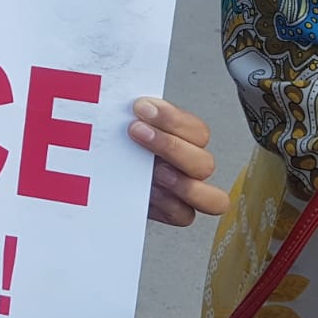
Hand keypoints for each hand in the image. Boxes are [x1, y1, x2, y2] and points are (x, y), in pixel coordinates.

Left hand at [129, 98, 228, 226]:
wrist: (104, 171)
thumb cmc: (121, 143)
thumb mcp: (126, 122)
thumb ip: (132, 113)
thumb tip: (128, 102)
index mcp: (186, 139)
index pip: (197, 131)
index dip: (171, 119)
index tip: (141, 108)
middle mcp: (192, 167)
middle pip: (205, 163)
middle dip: (171, 147)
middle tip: (136, 132)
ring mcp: (186, 193)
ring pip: (213, 198)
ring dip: (183, 184)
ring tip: (152, 171)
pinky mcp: (172, 212)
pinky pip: (184, 215)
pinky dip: (168, 204)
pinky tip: (147, 191)